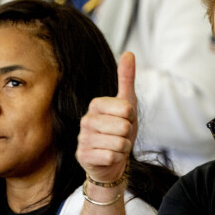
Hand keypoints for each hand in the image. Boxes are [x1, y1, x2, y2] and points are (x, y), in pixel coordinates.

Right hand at [76, 52, 137, 181]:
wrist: (112, 161)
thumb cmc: (119, 130)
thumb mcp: (127, 104)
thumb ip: (126, 78)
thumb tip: (129, 53)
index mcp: (96, 104)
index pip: (126, 109)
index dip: (131, 117)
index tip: (125, 120)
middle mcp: (86, 120)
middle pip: (123, 126)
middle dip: (128, 135)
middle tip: (120, 136)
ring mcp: (82, 139)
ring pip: (119, 143)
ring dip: (123, 148)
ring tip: (116, 146)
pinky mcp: (83, 156)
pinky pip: (111, 156)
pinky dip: (116, 159)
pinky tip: (109, 157)